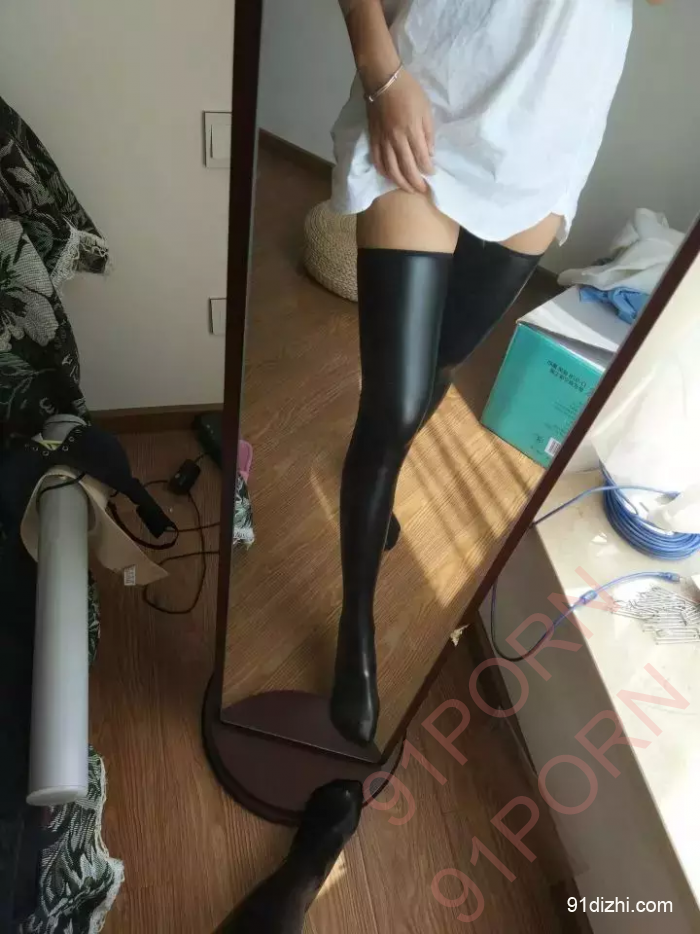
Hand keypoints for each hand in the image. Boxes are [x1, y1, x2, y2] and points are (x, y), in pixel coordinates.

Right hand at [366, 69, 434, 193]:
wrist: (383, 80)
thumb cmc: (409, 92)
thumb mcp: (426, 109)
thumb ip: (428, 133)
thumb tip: (429, 154)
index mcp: (411, 131)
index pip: (421, 157)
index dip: (427, 169)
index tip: (432, 174)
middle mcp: (396, 140)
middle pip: (406, 168)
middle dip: (415, 182)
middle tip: (422, 189)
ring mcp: (383, 140)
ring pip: (391, 169)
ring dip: (400, 182)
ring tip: (408, 188)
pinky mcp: (373, 138)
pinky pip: (377, 160)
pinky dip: (384, 172)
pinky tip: (389, 177)